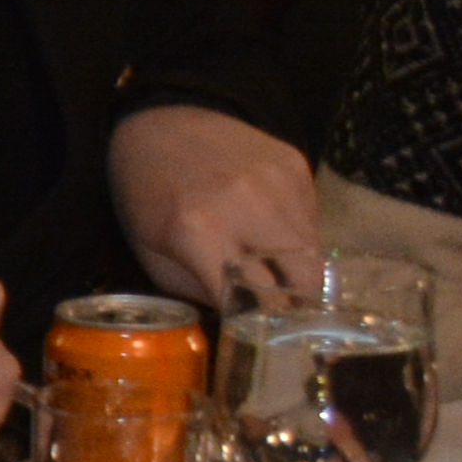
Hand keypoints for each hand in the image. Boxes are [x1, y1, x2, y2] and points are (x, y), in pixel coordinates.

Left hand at [108, 101, 317, 310]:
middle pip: (302, 280)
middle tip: (288, 322)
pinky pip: (312, 220)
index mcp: (200, 231)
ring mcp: (279, 183)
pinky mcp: (297, 166)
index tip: (264, 343)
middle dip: (298, 308)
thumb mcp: (151, 251)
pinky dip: (299, 238)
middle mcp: (249, 206)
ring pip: (314, 251)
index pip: (254, 300)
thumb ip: (196, 291)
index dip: (263, 327)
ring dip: (301, 273)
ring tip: (281, 281)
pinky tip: (273, 234)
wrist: (164, 118)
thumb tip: (240, 323)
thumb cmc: (147, 193)